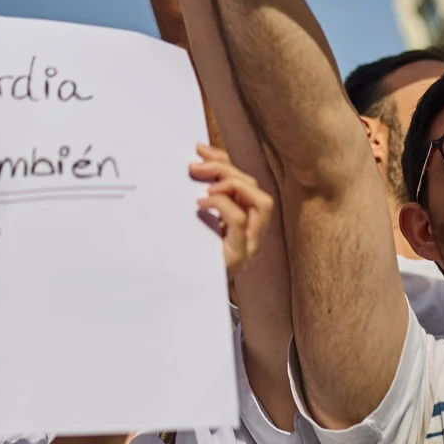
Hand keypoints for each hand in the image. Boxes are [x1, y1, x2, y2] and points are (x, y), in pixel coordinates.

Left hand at [191, 145, 272, 278]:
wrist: (180, 293)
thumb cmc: (188, 256)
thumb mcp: (196, 220)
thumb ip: (201, 196)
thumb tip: (196, 161)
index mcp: (246, 223)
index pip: (246, 183)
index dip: (225, 161)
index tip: (199, 150)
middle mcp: (254, 234)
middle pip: (256, 189)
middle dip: (227, 171)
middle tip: (197, 168)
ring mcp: (250, 247)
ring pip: (262, 203)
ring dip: (235, 186)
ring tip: (208, 187)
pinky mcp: (238, 258)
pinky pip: (240, 223)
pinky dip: (223, 206)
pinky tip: (201, 204)